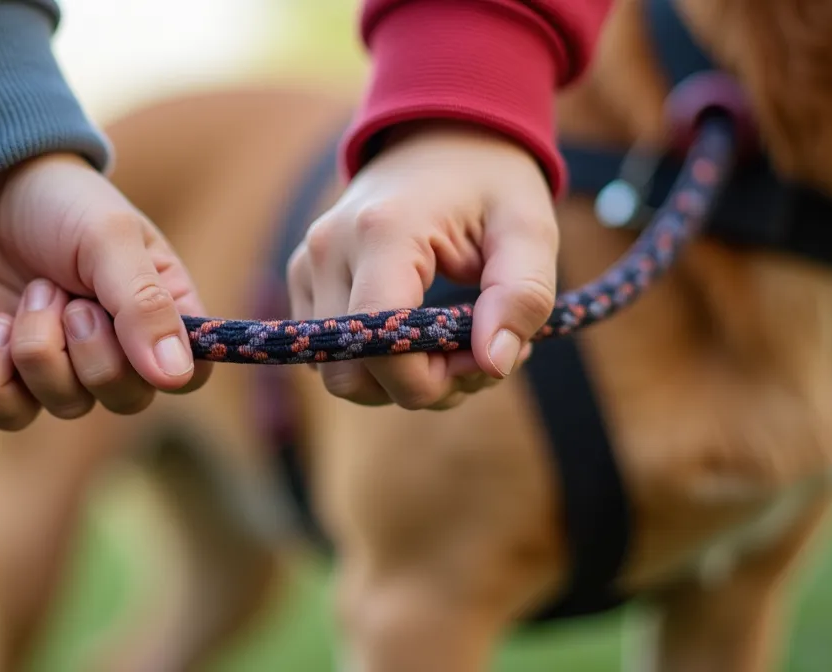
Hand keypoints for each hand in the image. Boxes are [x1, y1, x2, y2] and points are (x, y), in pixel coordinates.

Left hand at [0, 153, 211, 443]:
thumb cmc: (60, 204)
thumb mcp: (109, 239)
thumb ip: (143, 305)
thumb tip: (174, 377)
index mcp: (152, 322)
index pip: (179, 381)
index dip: (143, 365)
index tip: (102, 314)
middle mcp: (103, 359)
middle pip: (97, 401)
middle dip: (60, 346)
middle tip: (44, 289)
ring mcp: (37, 376)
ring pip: (23, 415)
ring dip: (2, 359)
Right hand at [287, 120, 555, 409]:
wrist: (440, 134)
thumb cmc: (490, 182)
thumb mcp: (530, 230)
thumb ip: (522, 295)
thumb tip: (495, 363)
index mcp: (382, 232)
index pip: (382, 345)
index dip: (432, 380)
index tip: (487, 360)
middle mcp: (327, 250)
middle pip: (350, 375)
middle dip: (418, 387)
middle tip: (475, 357)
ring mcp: (305, 265)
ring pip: (337, 375)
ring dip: (398, 381)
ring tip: (452, 347)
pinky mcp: (302, 279)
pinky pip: (330, 357)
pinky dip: (377, 366)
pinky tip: (421, 338)